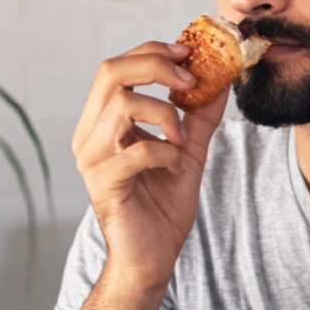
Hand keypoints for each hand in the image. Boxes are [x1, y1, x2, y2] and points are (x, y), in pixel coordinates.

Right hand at [71, 41, 226, 286]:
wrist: (152, 258)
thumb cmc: (162, 207)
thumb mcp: (188, 150)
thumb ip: (199, 115)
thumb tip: (221, 79)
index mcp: (101, 123)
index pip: (115, 67)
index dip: (151, 52)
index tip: (188, 53)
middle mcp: (88, 135)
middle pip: (110, 72)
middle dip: (155, 65)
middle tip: (189, 80)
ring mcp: (91, 158)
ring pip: (123, 105)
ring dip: (166, 115)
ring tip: (183, 140)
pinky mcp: (103, 183)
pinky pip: (137, 149)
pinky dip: (167, 152)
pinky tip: (176, 167)